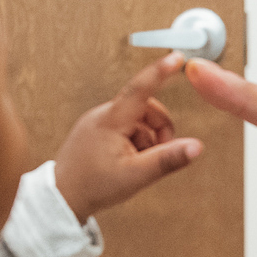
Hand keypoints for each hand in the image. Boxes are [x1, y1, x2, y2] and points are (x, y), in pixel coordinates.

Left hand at [54, 53, 204, 220]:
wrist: (61, 198)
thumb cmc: (91, 187)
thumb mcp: (136, 175)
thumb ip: (167, 159)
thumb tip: (195, 147)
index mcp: (111, 120)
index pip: (141, 88)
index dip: (161, 71)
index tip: (177, 58)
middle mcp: (103, 115)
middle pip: (146, 108)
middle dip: (159, 129)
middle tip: (159, 153)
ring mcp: (98, 122)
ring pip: (137, 120)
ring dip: (147, 138)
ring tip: (139, 161)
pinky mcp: (96, 131)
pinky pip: (124, 128)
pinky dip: (134, 141)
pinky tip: (128, 160)